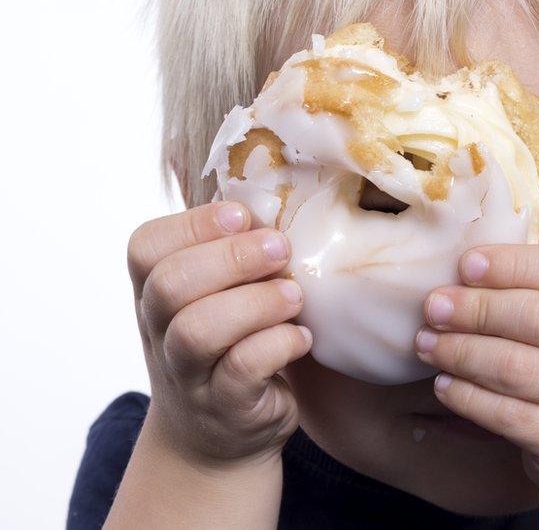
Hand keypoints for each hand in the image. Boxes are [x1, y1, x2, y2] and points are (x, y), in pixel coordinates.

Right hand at [127, 201, 310, 465]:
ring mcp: (189, 375)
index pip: (145, 247)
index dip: (194, 224)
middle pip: (170, 285)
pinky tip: (301, 338)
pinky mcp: (227, 407)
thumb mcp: (217, 295)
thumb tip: (276, 194)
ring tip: (294, 296)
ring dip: (255, 303)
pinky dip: (278, 345)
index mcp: (155, 292)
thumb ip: (232, 251)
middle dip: (231, 258)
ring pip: (199, 331)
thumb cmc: (228, 344)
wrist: (217, 437)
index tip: (243, 214)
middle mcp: (160, 332)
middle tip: (281, 249)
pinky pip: (243, 370)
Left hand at [414, 245, 538, 525]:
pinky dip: (469, 398)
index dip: (515, 264)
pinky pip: (512, 416)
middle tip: (434, 306)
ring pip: (520, 369)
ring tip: (427, 344)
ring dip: (464, 352)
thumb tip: (464, 267)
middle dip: (478, 309)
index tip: (465, 264)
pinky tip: (444, 385)